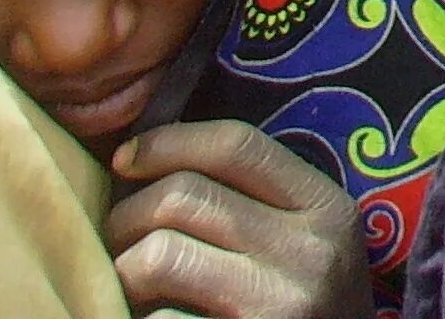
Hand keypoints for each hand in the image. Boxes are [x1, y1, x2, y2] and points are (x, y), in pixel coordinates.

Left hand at [105, 121, 368, 318]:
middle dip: (126, 217)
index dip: (168, 143)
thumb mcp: (303, 247)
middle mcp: (311, 251)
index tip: (125, 161)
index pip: (237, 146)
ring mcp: (279, 304)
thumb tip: (148, 158)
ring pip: (158, 254)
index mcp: (327, 210)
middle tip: (116, 245)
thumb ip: (253, 204)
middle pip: (183, 196)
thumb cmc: (301, 312)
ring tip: (128, 289)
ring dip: (121, 272)